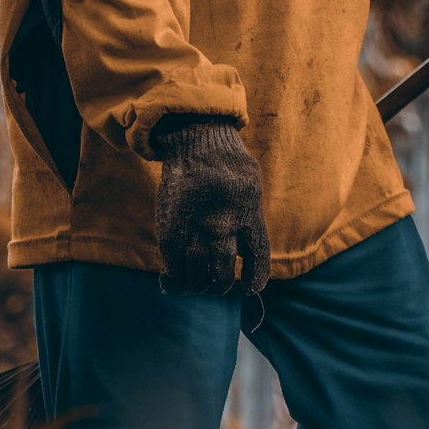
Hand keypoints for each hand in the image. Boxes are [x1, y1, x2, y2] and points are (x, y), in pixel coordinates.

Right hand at [151, 115, 270, 297]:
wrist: (196, 139)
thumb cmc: (227, 163)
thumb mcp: (251, 185)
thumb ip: (250, 215)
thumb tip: (244, 247)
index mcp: (248, 213)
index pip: (257, 256)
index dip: (255, 277)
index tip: (250, 289)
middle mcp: (223, 223)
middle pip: (222, 271)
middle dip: (218, 285)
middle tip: (214, 284)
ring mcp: (195, 225)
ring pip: (196, 273)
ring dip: (195, 285)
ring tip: (193, 284)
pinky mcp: (171, 225)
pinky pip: (173, 262)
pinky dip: (173, 277)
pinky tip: (172, 280)